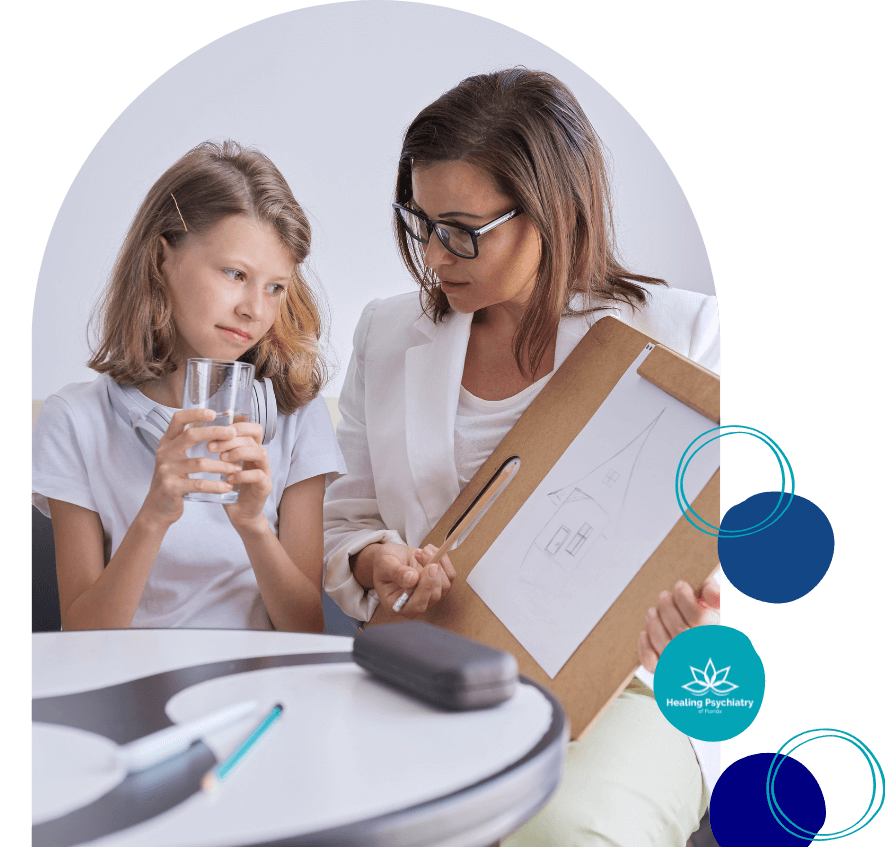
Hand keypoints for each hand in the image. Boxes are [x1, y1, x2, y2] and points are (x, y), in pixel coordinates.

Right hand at [140, 409, 242, 526]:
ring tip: (237, 468)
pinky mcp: (172, 488)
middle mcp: (164, 453)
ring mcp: (167, 470)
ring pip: (200, 463)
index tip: (214, 413)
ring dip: (222, 465)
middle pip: (191, 436)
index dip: (195, 413)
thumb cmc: (173, 479)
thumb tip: (217, 425)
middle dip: (215, 432)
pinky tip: (228, 487)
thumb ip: (188, 442)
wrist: (158, 508)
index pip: (177, 419)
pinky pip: (199, 484)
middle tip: (234, 435)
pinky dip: (216, 485)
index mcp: (167, 442)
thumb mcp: (176, 457)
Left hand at [210, 420, 272, 530]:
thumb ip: (219, 449)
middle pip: (254, 438)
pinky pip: (258, 475)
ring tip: (221, 459)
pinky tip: (229, 479)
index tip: (217, 431)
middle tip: (211, 446)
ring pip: (260, 453)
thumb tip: (200, 431)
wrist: (240, 514)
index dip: (238, 425)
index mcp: (252, 450)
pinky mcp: (265, 487)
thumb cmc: (229, 487)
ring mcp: (265, 471)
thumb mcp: (223, 465)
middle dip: (231, 439)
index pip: (253, 428)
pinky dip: (243, 475)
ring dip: (238, 453)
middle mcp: (260, 458)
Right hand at [360, 542, 456, 618]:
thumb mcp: (385, 563)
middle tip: (423, 550)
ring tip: (424, 550)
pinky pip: (449, 576)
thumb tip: (412, 579)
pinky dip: (444, 561)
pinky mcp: (438, 587)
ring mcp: (428, 597)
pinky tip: (431, 551)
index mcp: (397, 605)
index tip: (431, 566)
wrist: (392, 558)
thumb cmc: (384, 563)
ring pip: (445, 585)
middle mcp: (415, 605)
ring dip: (438, 563)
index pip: (418, 605)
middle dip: (432, 570)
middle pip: (434, 595)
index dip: (426, 588)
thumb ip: (396, 572)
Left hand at [638, 570, 720, 673]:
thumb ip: (714, 594)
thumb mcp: (717, 608)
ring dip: (654, 623)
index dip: (685, 599)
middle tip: (664, 595)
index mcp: (717, 636)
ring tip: (652, 611)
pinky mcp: (667, 675)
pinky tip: (645, 633)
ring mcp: (684, 668)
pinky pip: (651, 663)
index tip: (680, 585)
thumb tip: (711, 596)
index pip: (699, 618)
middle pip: (680, 630)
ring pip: (665, 645)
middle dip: (667, 607)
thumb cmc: (709, 626)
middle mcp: (702, 656)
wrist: (707, 662)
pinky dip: (644, 646)